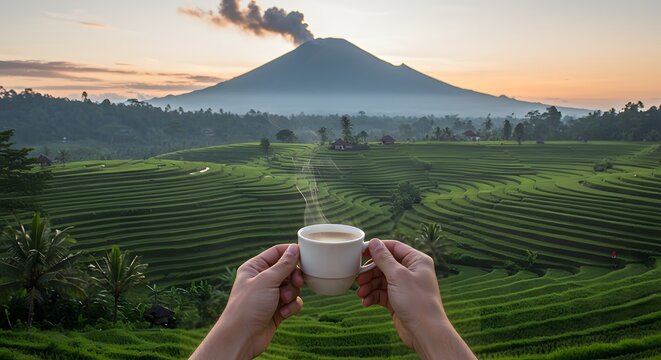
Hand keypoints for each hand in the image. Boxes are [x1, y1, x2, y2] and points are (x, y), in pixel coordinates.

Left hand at [191, 244, 303, 359]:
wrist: (242, 337)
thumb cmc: (248, 306)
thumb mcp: (267, 280)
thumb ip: (284, 264)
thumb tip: (294, 248)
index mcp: (255, 267)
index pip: (276, 252)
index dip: (291, 253)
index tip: (305, 256)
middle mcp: (262, 279)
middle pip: (287, 269)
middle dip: (294, 277)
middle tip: (296, 282)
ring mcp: (270, 295)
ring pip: (292, 286)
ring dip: (292, 293)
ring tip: (284, 301)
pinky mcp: (277, 310)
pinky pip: (292, 302)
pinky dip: (291, 307)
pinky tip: (284, 313)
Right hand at [356, 239, 474, 359]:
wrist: (425, 332)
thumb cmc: (416, 301)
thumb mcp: (397, 276)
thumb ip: (384, 258)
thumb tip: (374, 242)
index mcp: (416, 260)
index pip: (394, 247)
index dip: (377, 249)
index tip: (360, 253)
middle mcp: (411, 271)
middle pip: (385, 265)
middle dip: (370, 272)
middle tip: (358, 279)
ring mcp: (405, 287)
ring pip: (381, 280)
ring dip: (369, 286)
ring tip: (361, 293)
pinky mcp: (398, 300)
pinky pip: (382, 294)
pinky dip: (373, 296)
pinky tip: (366, 302)